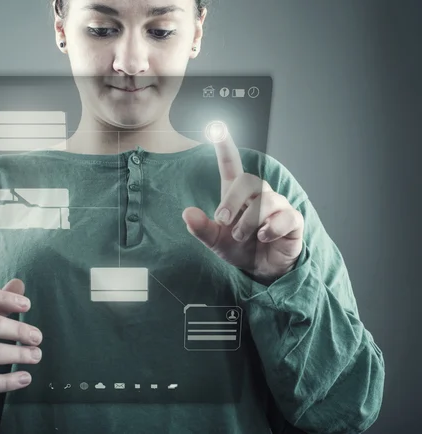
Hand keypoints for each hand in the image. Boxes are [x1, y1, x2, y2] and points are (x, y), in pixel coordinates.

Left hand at [182, 125, 303, 283]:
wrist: (262, 270)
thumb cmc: (239, 248)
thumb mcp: (215, 241)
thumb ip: (201, 228)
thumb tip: (187, 213)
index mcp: (237, 195)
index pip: (231, 164)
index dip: (224, 145)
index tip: (216, 127)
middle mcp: (258, 194)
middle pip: (248, 180)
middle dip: (232, 201)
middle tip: (222, 221)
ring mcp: (278, 205)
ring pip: (265, 200)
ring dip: (248, 221)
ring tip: (242, 237)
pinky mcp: (292, 220)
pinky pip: (285, 216)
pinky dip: (270, 229)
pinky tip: (263, 237)